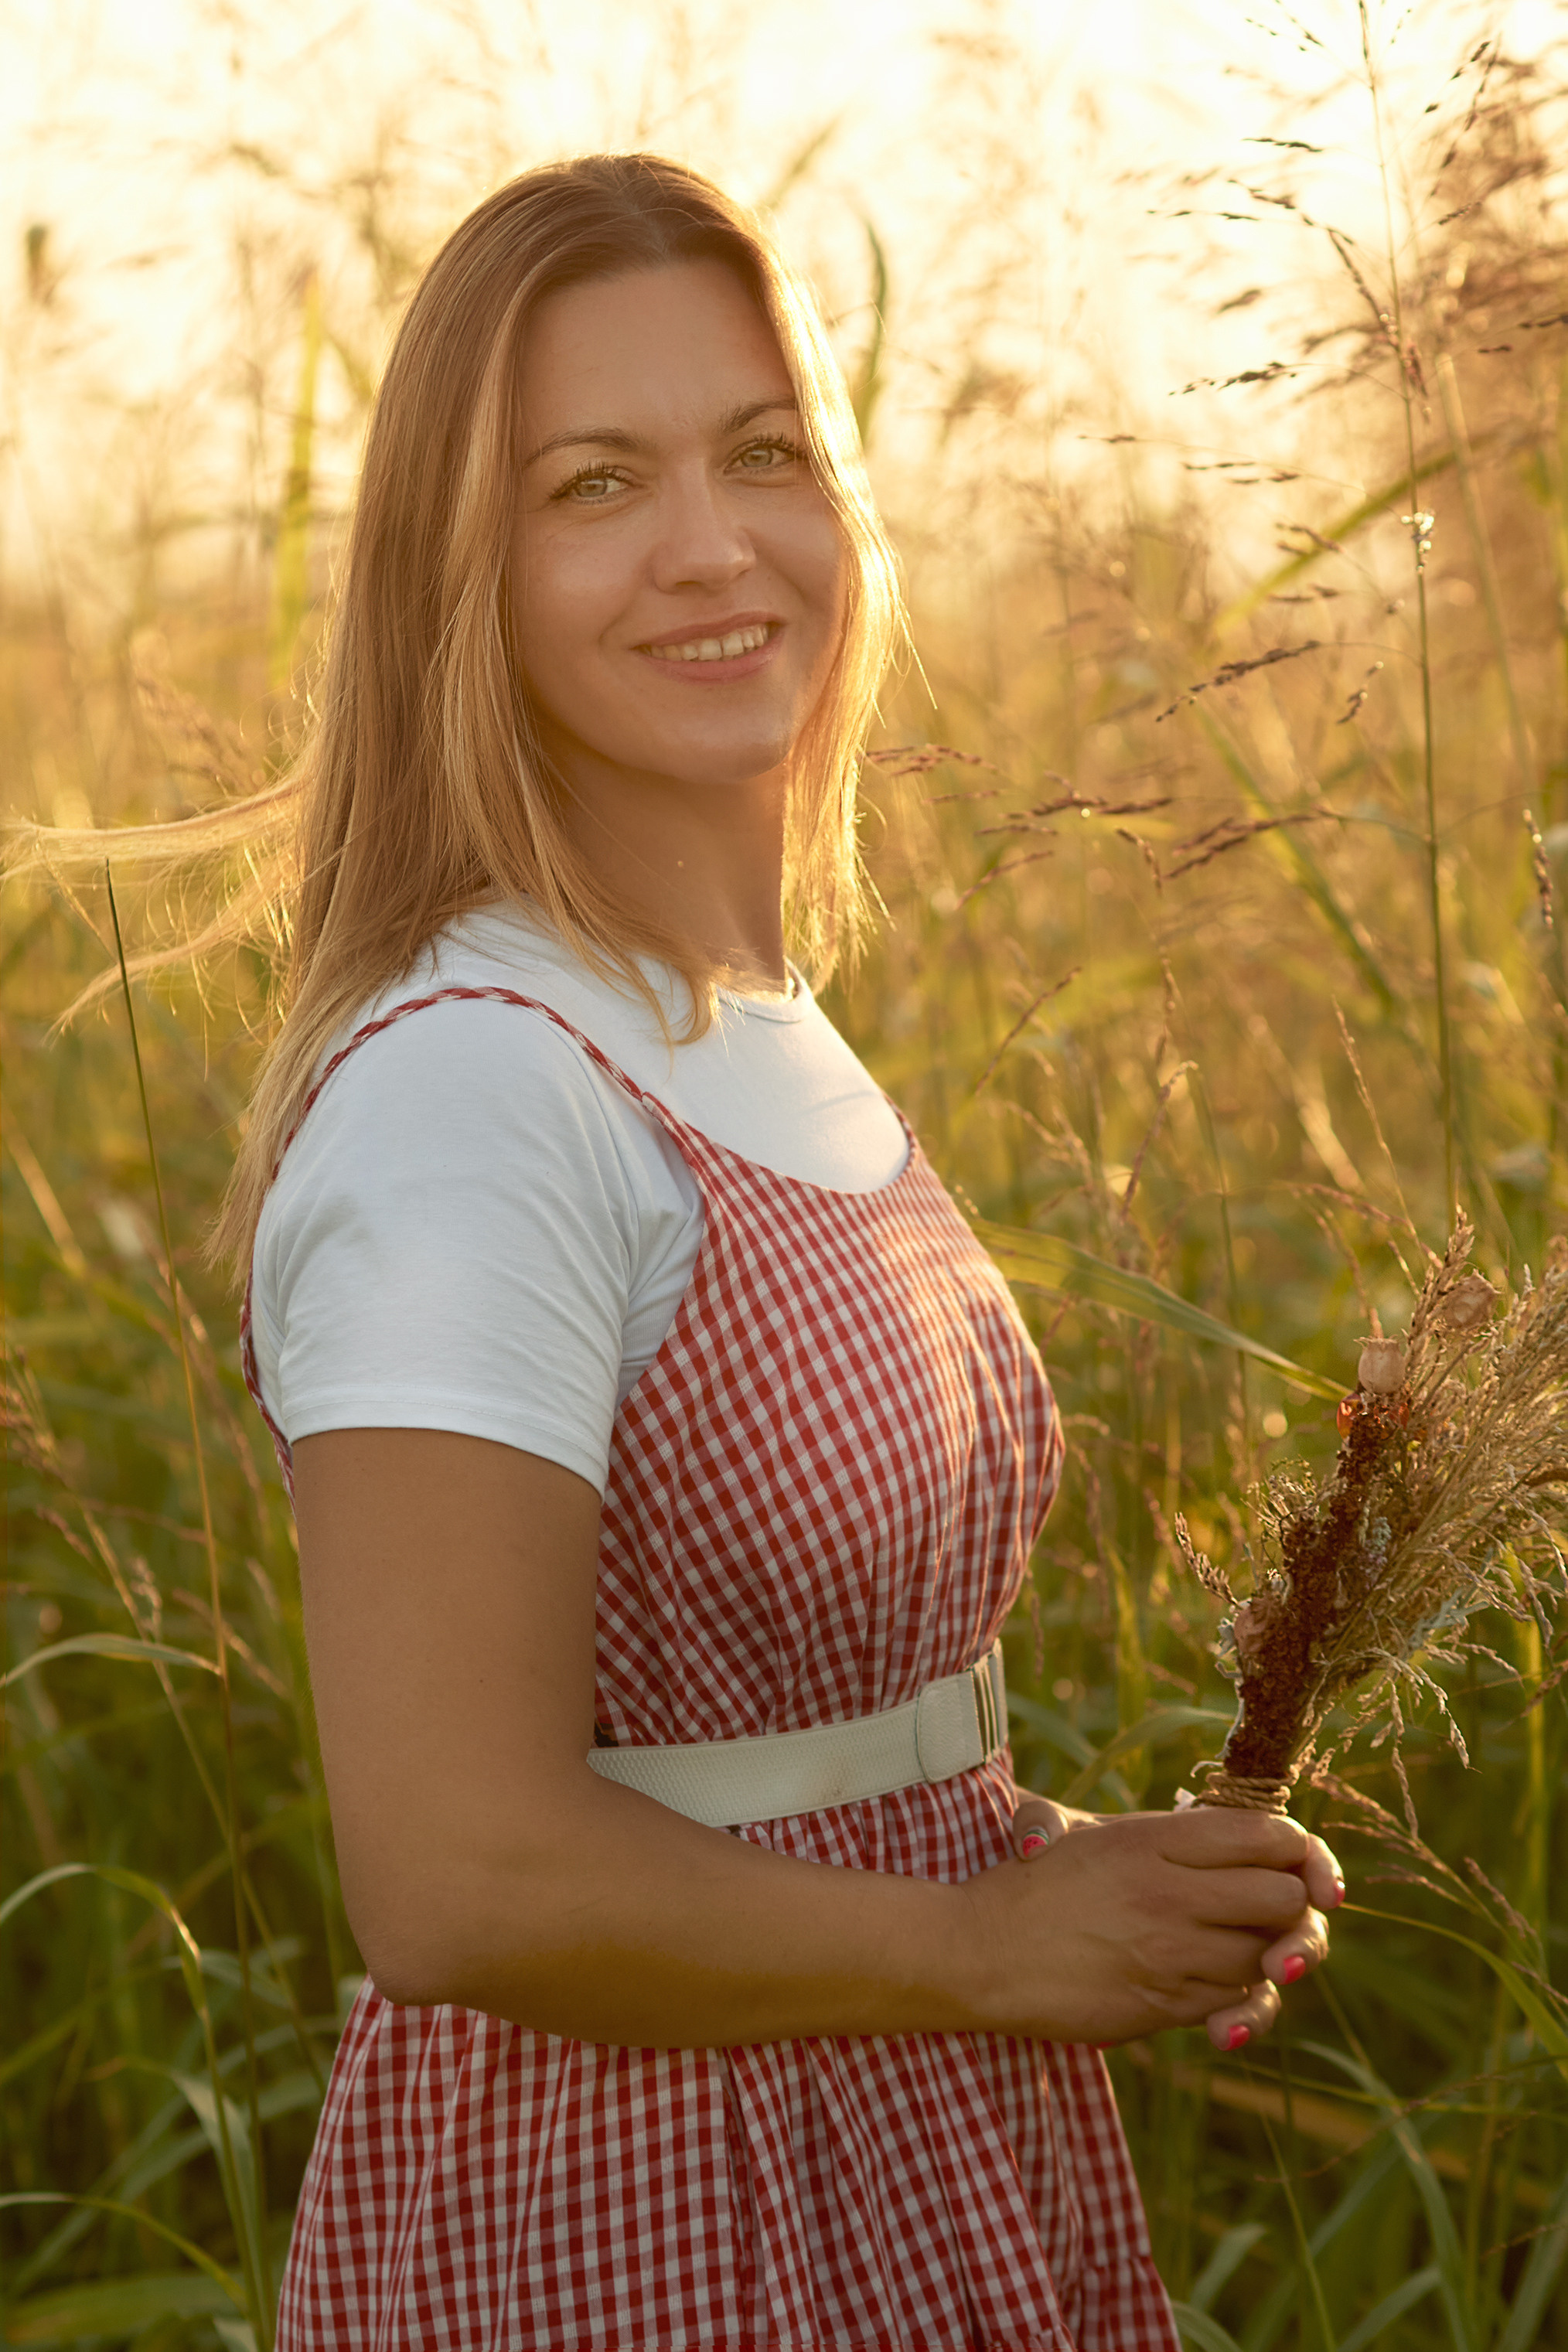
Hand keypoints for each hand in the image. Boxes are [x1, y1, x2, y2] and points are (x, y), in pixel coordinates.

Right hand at [957, 1795, 1342, 2050]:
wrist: (978, 1953)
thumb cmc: (1030, 1884)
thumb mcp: (1080, 1828)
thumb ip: (1148, 1829)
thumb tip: (1223, 1832)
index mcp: (1154, 1839)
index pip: (1269, 1836)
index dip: (1305, 1852)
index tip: (1308, 1868)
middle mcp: (1170, 1893)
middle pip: (1284, 1899)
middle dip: (1295, 1908)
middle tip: (1277, 1912)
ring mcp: (1168, 1954)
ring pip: (1266, 1958)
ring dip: (1268, 1958)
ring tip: (1247, 1949)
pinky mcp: (1160, 2006)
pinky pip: (1235, 2004)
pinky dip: (1242, 2000)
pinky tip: (1223, 1992)